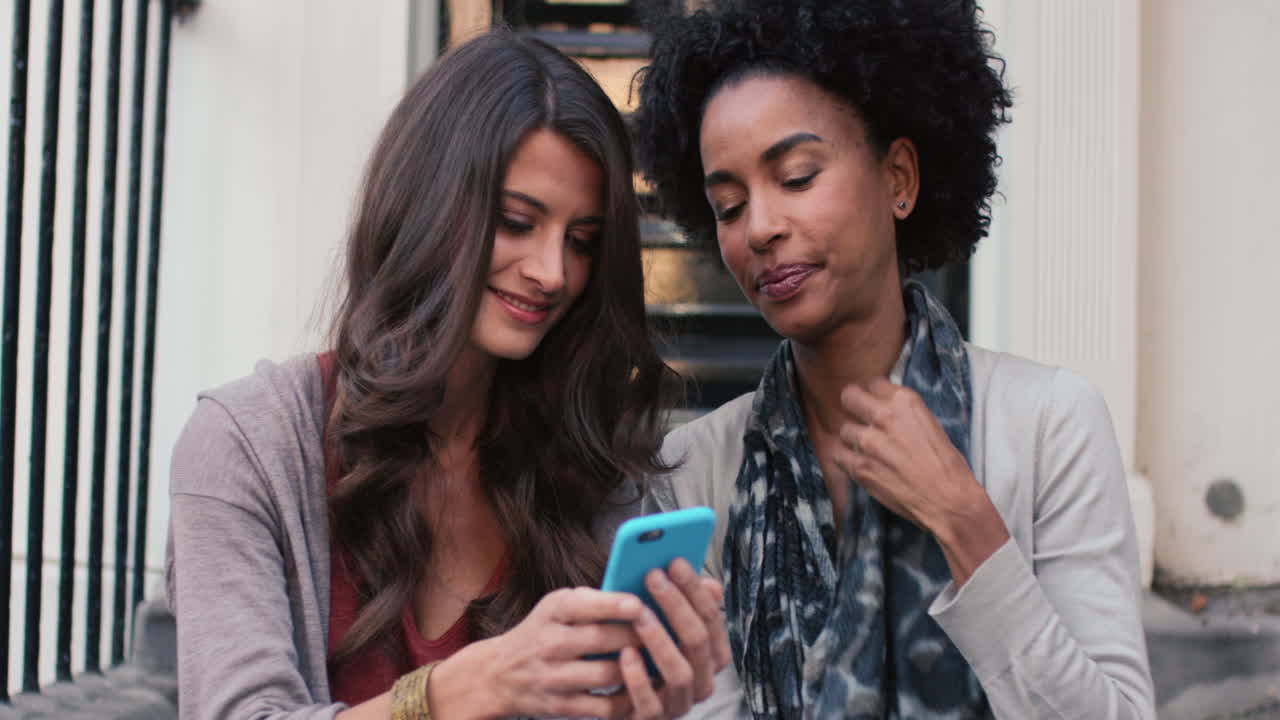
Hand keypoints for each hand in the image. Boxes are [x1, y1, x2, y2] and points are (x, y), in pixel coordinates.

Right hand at [431, 587, 644, 719]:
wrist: (498, 674)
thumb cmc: (541, 631)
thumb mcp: (556, 606)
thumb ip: (593, 600)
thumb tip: (642, 597)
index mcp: (552, 611)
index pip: (584, 604)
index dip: (614, 604)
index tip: (639, 604)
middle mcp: (550, 642)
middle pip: (603, 639)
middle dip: (639, 636)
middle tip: (667, 633)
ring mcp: (555, 676)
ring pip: (608, 673)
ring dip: (639, 668)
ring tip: (662, 660)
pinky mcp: (562, 706)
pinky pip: (605, 706)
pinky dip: (628, 698)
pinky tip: (642, 688)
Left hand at [617, 558, 730, 719]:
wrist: (614, 703)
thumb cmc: (641, 654)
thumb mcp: (660, 625)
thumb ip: (681, 606)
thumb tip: (711, 584)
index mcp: (710, 655)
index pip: (712, 618)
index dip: (694, 589)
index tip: (674, 561)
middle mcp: (702, 681)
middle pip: (698, 641)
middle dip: (677, 606)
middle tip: (653, 576)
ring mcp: (679, 704)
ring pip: (680, 672)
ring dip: (660, 639)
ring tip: (639, 613)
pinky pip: (650, 703)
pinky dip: (639, 678)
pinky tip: (625, 653)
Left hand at [835, 378, 1008, 584]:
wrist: (949, 501)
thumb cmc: (947, 465)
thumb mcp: (930, 425)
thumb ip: (904, 413)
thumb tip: (886, 408)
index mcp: (906, 401)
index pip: (874, 383)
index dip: (874, 395)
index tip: (876, 404)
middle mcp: (884, 416)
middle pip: (849, 396)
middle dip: (853, 406)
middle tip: (860, 418)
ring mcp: (869, 442)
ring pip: (844, 429)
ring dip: (853, 439)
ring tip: (869, 451)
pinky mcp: (860, 467)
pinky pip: (839, 455)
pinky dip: (847, 460)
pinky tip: (862, 466)